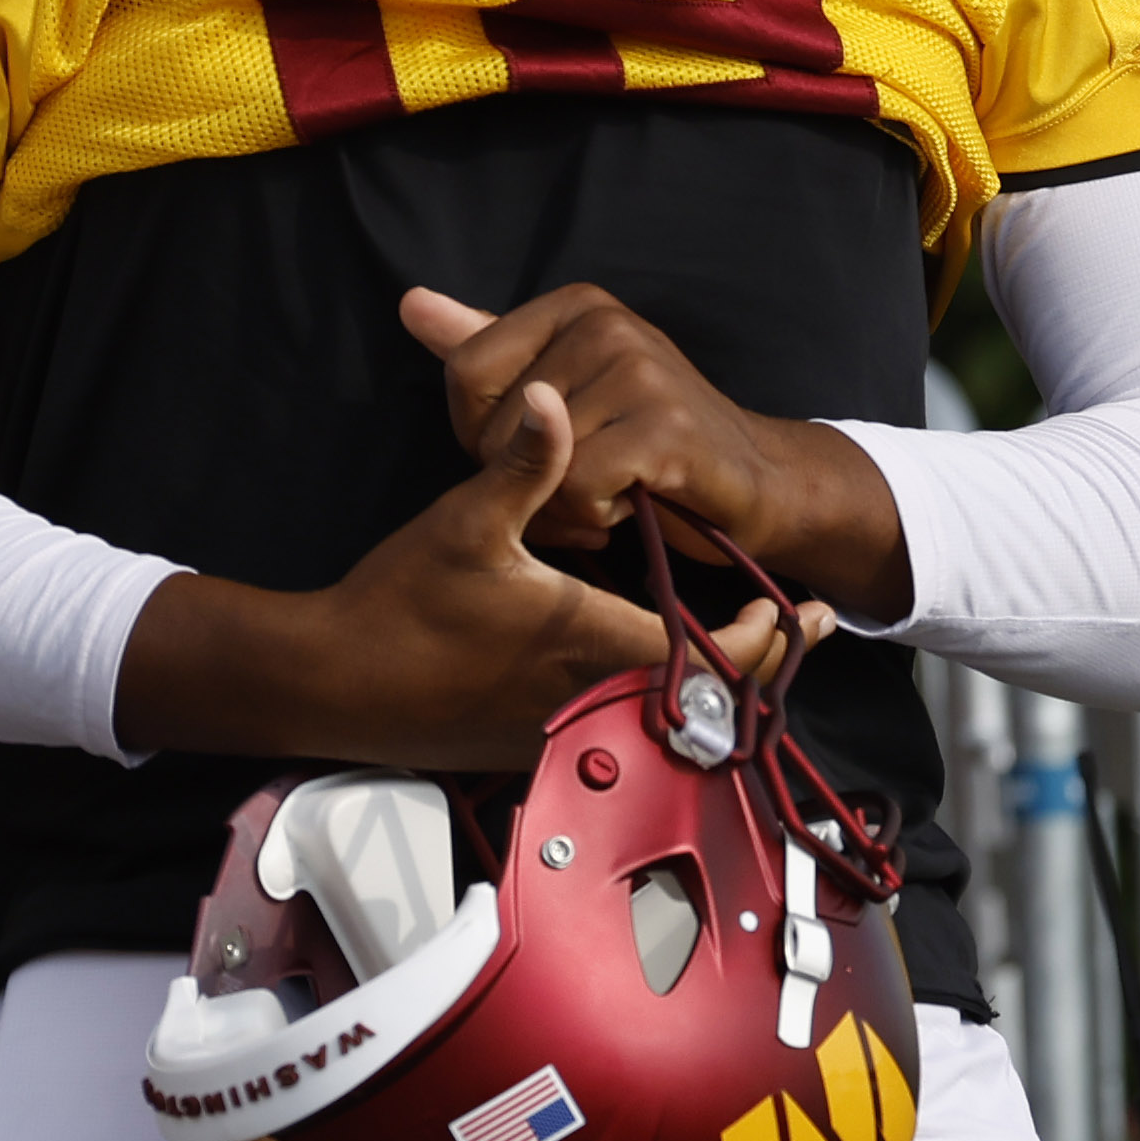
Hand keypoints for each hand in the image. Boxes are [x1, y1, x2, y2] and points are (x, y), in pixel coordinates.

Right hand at [120, 379, 805, 766]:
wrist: (332, 682)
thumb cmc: (401, 605)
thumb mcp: (464, 525)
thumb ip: (524, 463)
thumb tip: (551, 395)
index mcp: (593, 647)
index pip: (714, 655)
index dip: (771, 635)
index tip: (808, 610)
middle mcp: (592, 703)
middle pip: (707, 698)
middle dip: (755, 659)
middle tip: (797, 625)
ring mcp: (562, 734)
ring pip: (664, 716)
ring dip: (703, 680)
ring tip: (735, 638)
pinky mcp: (530, 745)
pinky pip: (618, 727)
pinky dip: (649, 698)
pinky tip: (644, 663)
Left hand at [401, 285, 910, 616]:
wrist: (756, 483)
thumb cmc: (646, 440)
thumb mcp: (563, 385)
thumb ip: (486, 347)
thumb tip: (409, 302)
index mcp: (575, 304)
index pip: (464, 371)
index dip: (483, 431)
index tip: (542, 445)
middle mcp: (606, 322)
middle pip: (492, 423)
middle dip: (524, 475)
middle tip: (586, 474)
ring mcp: (640, 368)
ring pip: (534, 462)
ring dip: (562, 502)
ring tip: (614, 487)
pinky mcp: (665, 426)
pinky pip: (575, 487)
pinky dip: (594, 514)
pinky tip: (631, 502)